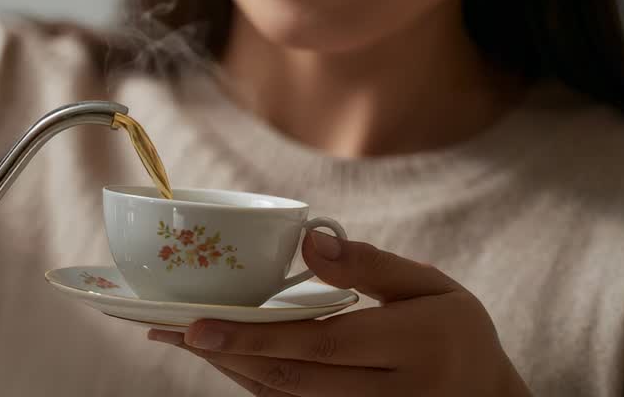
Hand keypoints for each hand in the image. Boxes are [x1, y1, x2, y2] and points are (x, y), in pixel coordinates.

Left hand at [147, 232, 530, 395]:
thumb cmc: (456, 334)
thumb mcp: (431, 286)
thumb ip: (371, 265)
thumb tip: (310, 242)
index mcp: (411, 348)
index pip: (320, 345)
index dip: (255, 336)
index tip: (199, 325)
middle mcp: (386, 395)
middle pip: (290, 377)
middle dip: (224, 353)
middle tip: (167, 330)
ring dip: (228, 368)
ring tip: (180, 339)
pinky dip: (252, 381)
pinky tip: (221, 356)